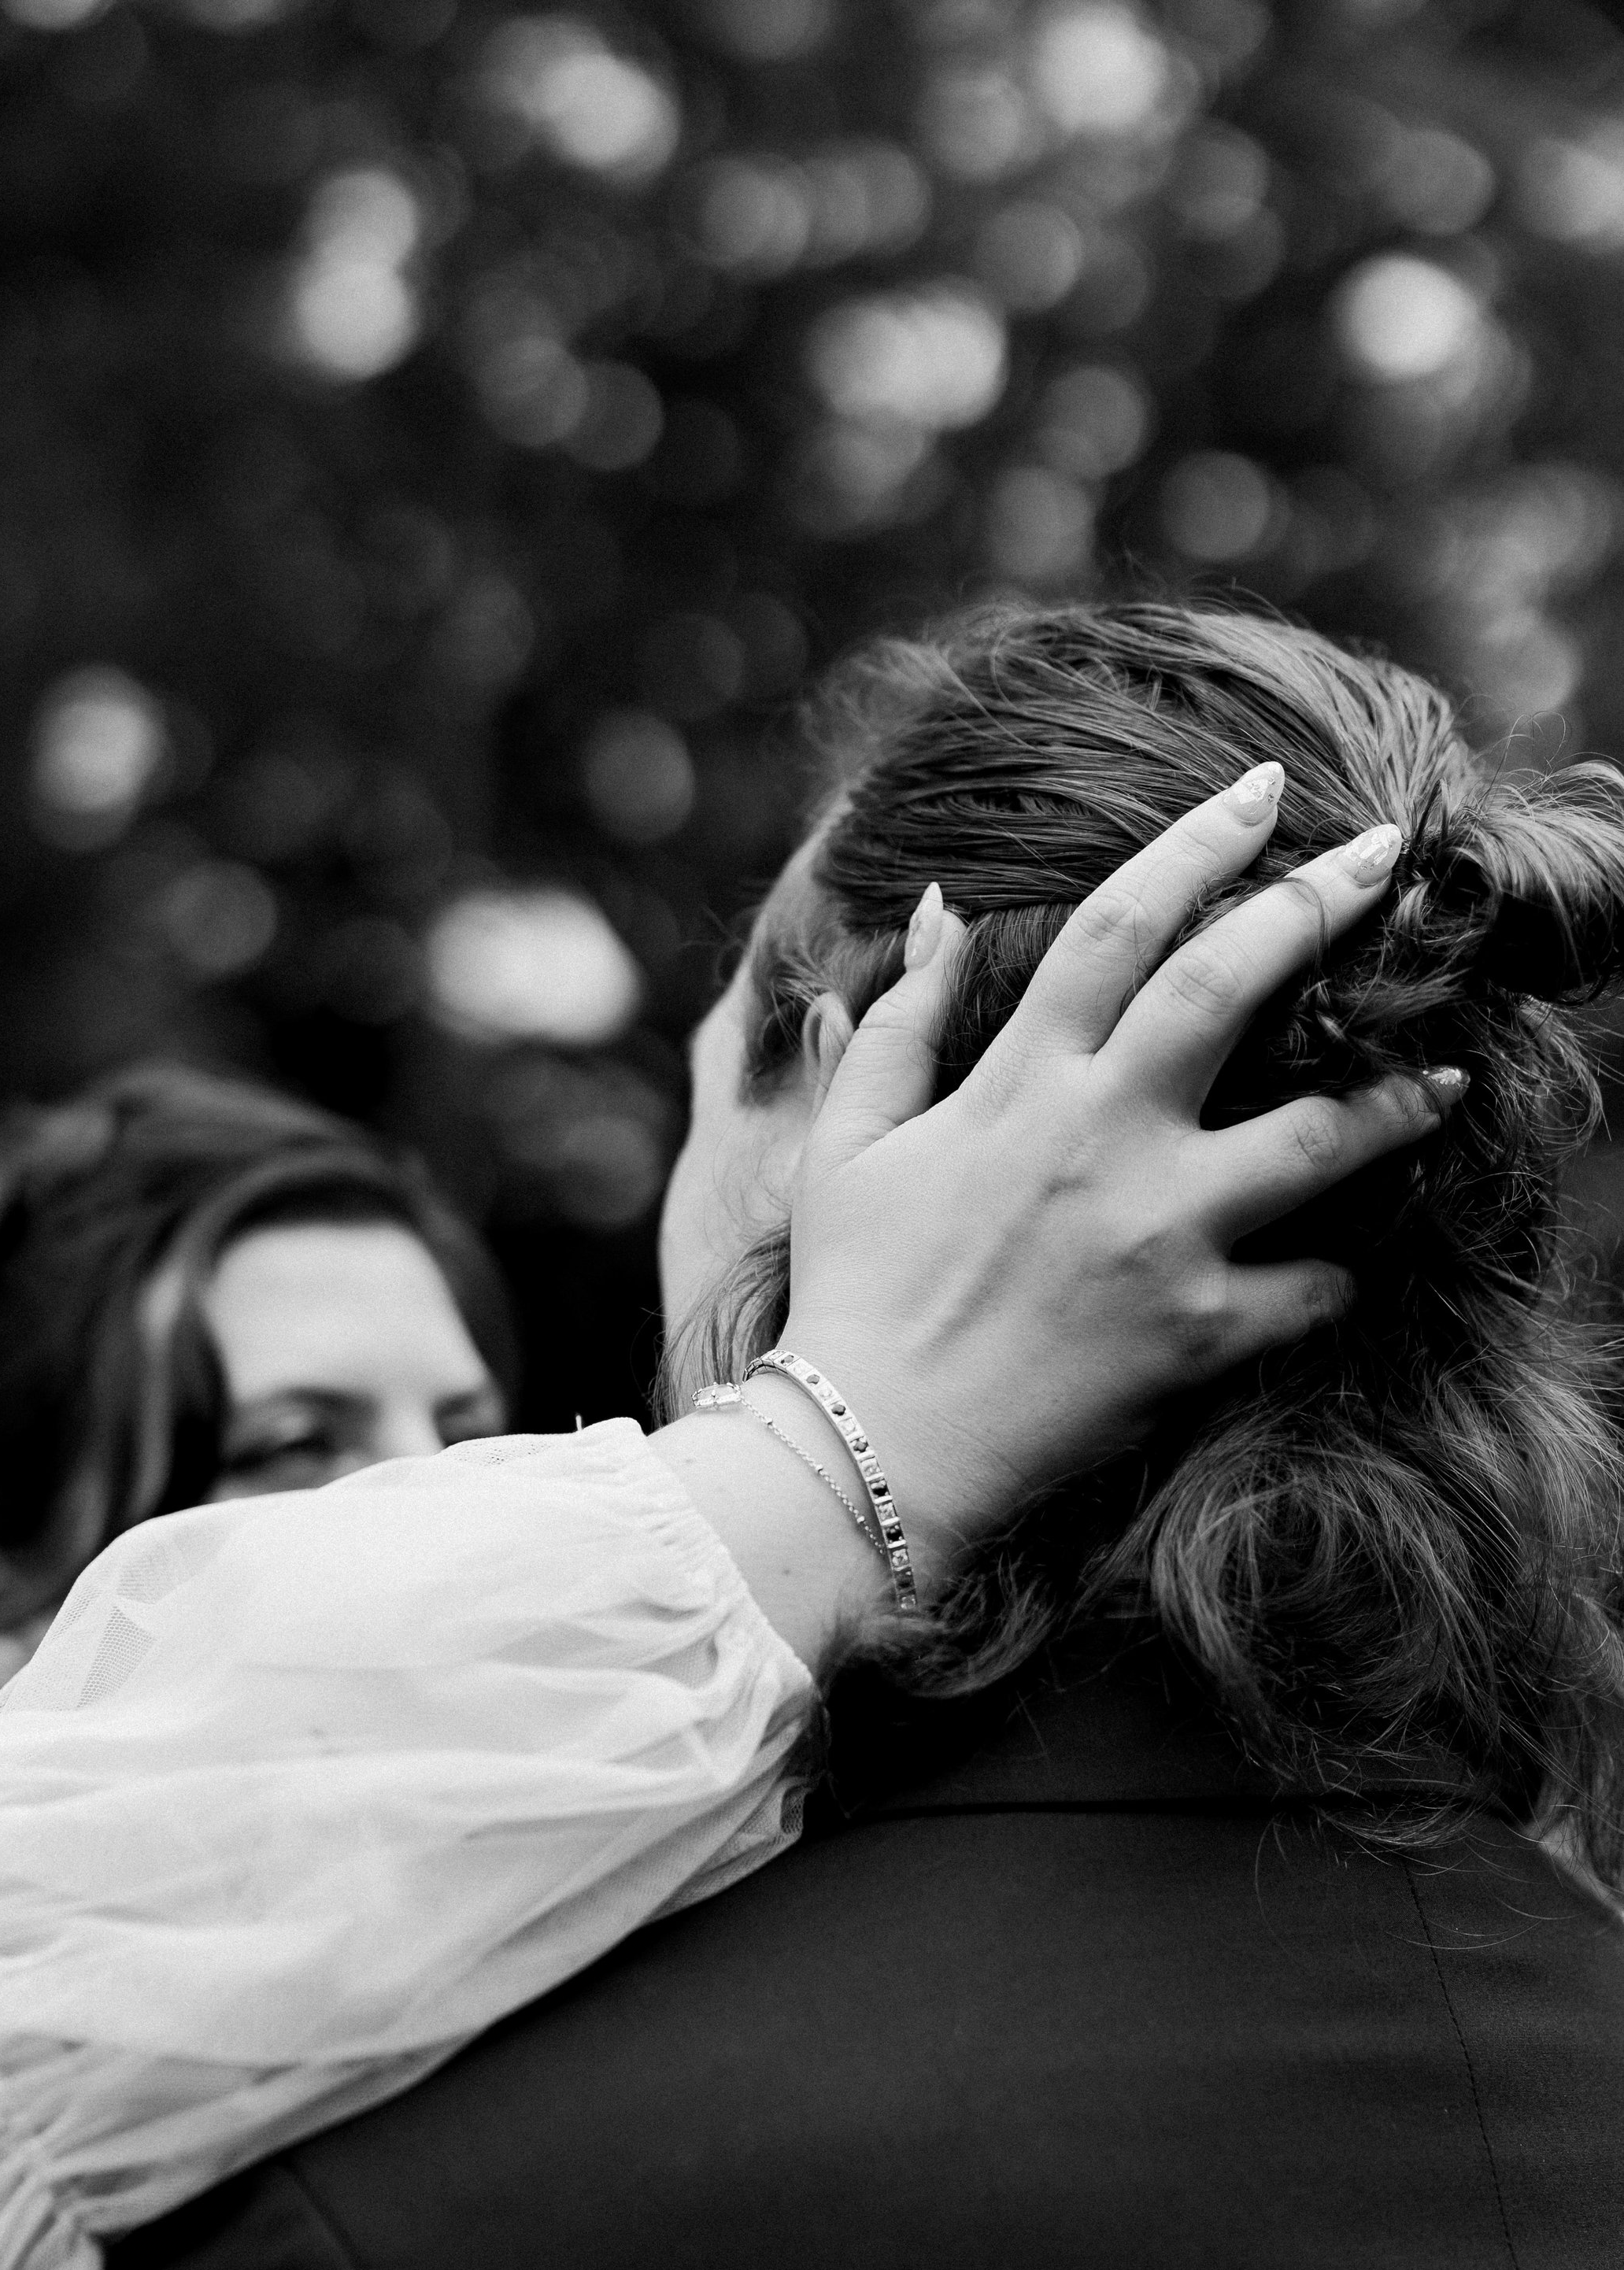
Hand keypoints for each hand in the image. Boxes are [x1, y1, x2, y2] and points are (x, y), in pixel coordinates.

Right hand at [778, 766, 1455, 1596]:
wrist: (874, 1451)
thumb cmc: (854, 1294)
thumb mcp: (847, 1145)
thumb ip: (897, 1023)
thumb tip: (936, 914)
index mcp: (1019, 1085)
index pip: (1122, 924)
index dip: (1198, 845)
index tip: (1259, 794)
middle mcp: (1102, 1141)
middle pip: (1230, 988)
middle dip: (1321, 907)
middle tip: (1388, 861)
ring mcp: (1159, 1236)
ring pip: (1317, 1137)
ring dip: (1394, 1097)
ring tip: (1446, 1074)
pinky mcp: (1198, 1333)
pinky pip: (1311, 1290)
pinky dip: (1340, 1275)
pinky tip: (1359, 1259)